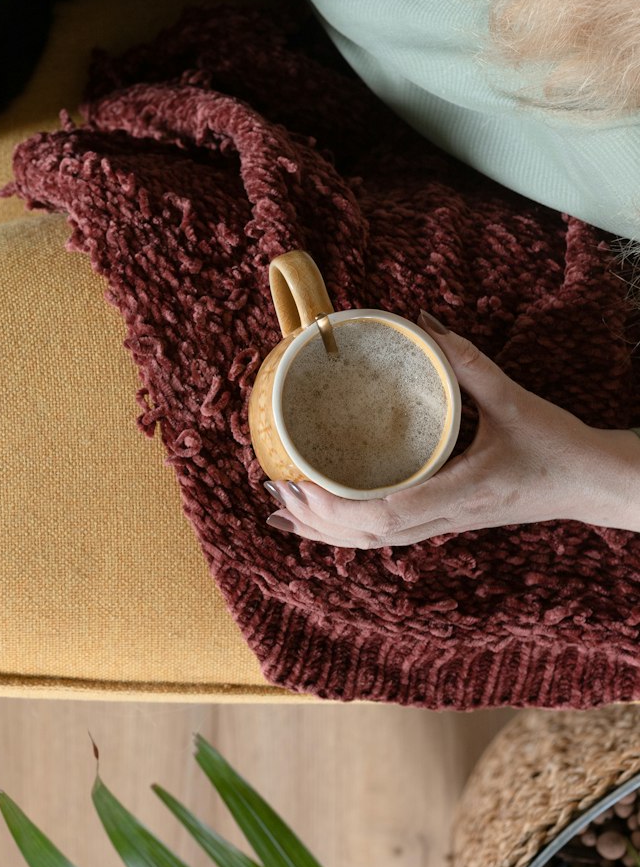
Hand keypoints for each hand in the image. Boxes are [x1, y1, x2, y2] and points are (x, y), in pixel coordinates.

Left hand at [264, 312, 639, 546]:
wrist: (591, 485)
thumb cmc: (556, 444)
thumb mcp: (513, 398)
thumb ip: (466, 362)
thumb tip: (422, 323)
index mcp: (460, 491)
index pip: (386, 514)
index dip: (336, 507)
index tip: (298, 481)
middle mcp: (446, 516)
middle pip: (367, 536)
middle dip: (315, 516)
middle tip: (275, 485)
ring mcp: (443, 525)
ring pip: (372, 544)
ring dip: (323, 530)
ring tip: (278, 509)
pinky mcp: (443, 523)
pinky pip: (385, 537)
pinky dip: (345, 533)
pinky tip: (316, 526)